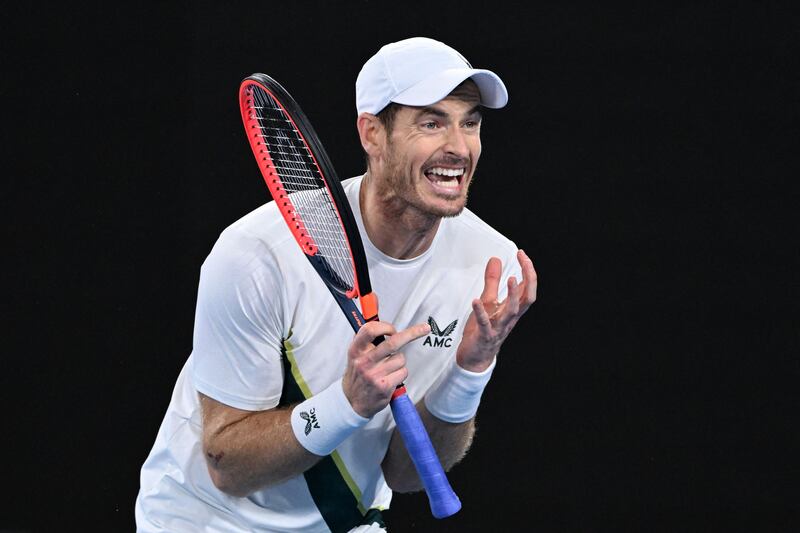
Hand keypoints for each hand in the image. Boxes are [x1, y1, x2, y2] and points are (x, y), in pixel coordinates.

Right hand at [343, 321, 430, 417]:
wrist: (353, 400)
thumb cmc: (358, 374)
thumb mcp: (356, 353)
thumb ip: (367, 337)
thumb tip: (381, 317)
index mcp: (356, 350)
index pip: (370, 330)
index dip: (385, 326)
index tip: (393, 329)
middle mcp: (364, 362)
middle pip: (392, 343)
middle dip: (413, 333)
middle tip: (424, 328)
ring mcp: (374, 375)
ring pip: (401, 359)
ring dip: (399, 362)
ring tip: (389, 368)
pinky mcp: (384, 386)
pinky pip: (403, 372)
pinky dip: (401, 373)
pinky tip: (391, 378)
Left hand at [456, 250, 537, 371]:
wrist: (475, 358)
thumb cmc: (483, 329)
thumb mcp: (488, 301)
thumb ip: (492, 282)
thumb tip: (496, 259)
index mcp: (513, 309)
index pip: (528, 288)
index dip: (528, 271)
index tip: (522, 254)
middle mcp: (510, 318)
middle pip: (528, 298)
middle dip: (529, 279)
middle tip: (524, 260)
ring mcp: (499, 327)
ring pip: (512, 312)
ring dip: (513, 295)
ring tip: (510, 279)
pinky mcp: (485, 336)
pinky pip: (485, 324)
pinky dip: (481, 313)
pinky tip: (476, 301)